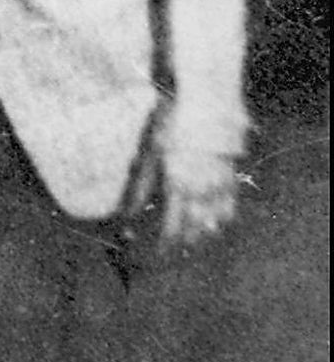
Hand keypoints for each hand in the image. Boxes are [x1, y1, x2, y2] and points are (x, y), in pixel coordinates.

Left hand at [123, 101, 240, 252]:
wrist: (208, 104)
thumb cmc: (172, 125)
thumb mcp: (151, 154)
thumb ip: (142, 186)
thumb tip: (129, 214)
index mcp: (179, 185)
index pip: (173, 225)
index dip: (166, 243)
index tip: (161, 256)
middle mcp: (202, 189)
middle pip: (196, 226)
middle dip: (187, 242)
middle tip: (181, 255)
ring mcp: (220, 183)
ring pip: (217, 218)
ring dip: (207, 232)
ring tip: (199, 244)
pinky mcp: (232, 172)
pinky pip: (231, 203)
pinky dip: (224, 215)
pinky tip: (220, 221)